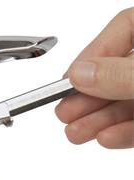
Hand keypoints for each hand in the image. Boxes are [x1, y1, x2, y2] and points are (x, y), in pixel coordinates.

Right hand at [56, 8, 133, 148]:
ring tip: (76, 133)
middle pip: (118, 71)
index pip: (123, 29)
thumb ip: (121, 74)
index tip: (69, 81)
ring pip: (127, 100)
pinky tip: (105, 137)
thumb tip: (81, 74)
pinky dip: (123, 132)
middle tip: (65, 113)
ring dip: (99, 120)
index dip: (92, 56)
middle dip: (88, 97)